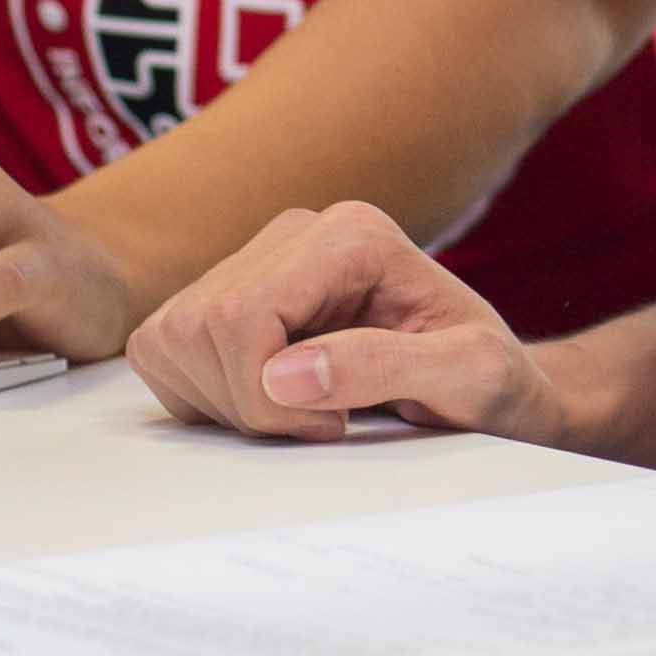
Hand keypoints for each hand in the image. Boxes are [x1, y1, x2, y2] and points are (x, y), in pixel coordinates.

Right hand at [122, 201, 561, 444]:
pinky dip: (205, 395)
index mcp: (352, 234)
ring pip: (172, 338)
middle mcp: (298, 231)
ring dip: (225, 402)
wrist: (490, 382)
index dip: (267, 395)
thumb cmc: (490, 378)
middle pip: (201, 329)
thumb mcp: (469, 376)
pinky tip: (270, 401)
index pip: (244, 316)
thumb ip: (384, 367)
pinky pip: (165, 348)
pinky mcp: (231, 293)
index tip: (335, 425)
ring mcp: (258, 259)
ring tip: (301, 412)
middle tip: (321, 423)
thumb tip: (283, 371)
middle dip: (248, 404)